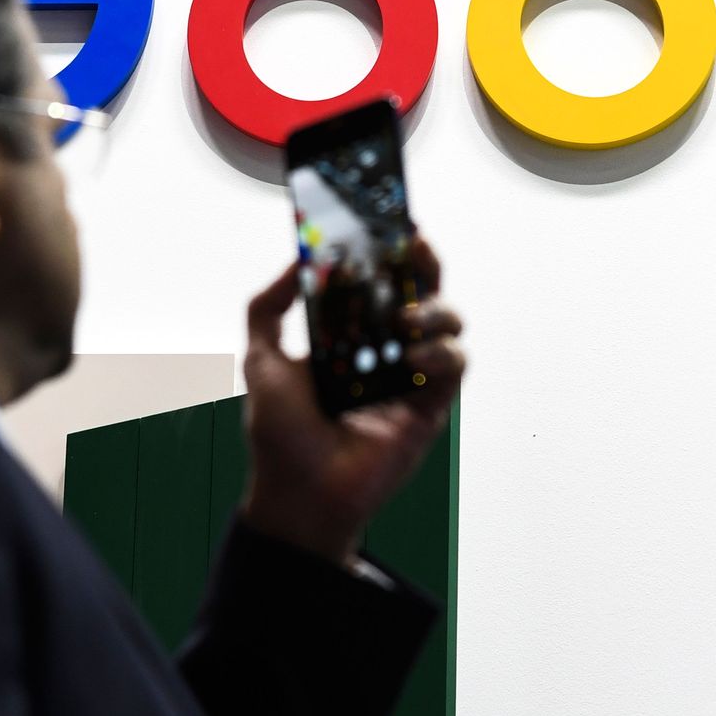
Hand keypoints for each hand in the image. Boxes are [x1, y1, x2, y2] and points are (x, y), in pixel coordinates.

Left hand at [238, 236, 464, 565]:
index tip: (392, 222)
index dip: (390, 250)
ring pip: (448, 323)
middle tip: (415, 246)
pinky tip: (414, 357)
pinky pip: (455, 365)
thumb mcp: (261, 360)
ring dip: (434, 309)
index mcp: (351, 334)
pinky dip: (441, 352)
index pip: (379, 280)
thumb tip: (295, 260)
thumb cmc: (280, 434)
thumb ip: (268, 307)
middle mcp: (387, 349)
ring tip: (405, 319)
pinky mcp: (431, 405)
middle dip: (424, 263)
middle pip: (422, 291)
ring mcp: (412, 375)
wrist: (300, 493)